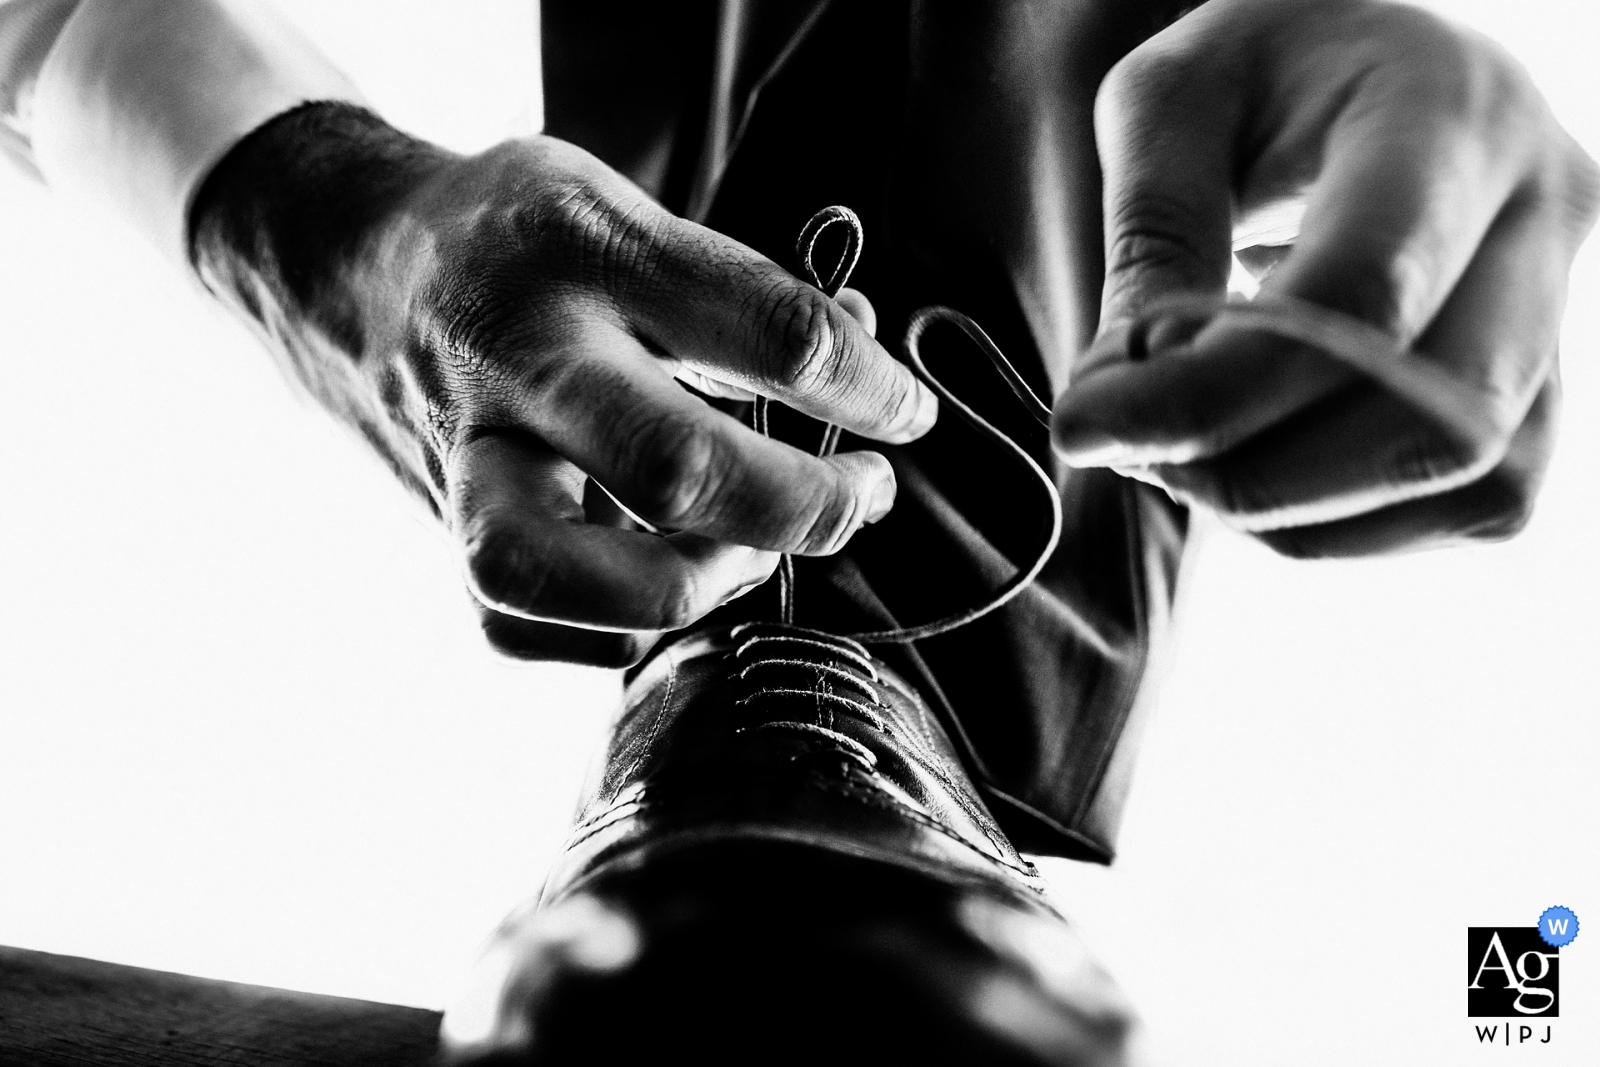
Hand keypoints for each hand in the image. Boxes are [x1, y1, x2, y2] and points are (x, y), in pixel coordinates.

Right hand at [193, 106, 935, 665]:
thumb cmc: (512, 245)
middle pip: (676, 468)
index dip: (862, 383)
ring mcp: (469, 467)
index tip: (906, 411)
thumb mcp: (624, 214)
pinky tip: (668, 576)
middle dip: (802, 504)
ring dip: (702, 582)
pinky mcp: (449, 542)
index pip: (759, 328)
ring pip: (578, 577)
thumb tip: (861, 359)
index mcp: (574, 253)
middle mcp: (515, 366)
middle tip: (860, 496)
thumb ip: (740, 290)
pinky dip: (622, 630)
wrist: (353, 274)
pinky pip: (535, 634)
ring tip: (752, 550)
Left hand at [1052, 0, 1598, 555]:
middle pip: (1437, 419)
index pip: (1361, 293)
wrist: (1364, 62)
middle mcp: (1540, 213)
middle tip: (1138, 449)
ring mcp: (1561, 307)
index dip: (1213, 392)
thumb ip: (1151, 242)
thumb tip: (1114, 413)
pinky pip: (1469, 508)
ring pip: (1470, 484)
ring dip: (1298, 511)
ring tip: (1192, 452)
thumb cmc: (1259, 72)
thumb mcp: (1171, 104)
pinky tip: (1262, 458)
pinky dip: (1342, 523)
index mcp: (1448, 114)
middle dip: (1255, 472)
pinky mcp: (1542, 384)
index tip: (1085, 424)